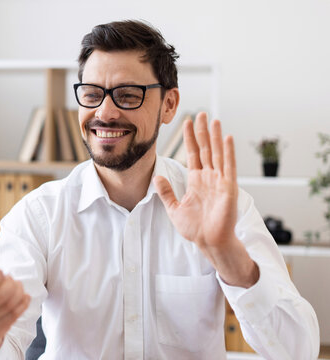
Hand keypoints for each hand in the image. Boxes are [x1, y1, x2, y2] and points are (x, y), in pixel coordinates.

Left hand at [155, 113, 237, 249]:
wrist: (209, 242)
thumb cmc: (195, 228)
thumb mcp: (174, 208)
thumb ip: (166, 192)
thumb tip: (157, 177)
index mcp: (196, 180)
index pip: (193, 154)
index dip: (190, 138)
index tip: (187, 122)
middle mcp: (209, 177)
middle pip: (205, 149)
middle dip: (202, 131)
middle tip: (201, 114)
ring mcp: (220, 181)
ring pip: (217, 153)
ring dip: (215, 137)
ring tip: (214, 120)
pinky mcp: (228, 187)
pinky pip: (228, 166)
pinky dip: (228, 152)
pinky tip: (226, 138)